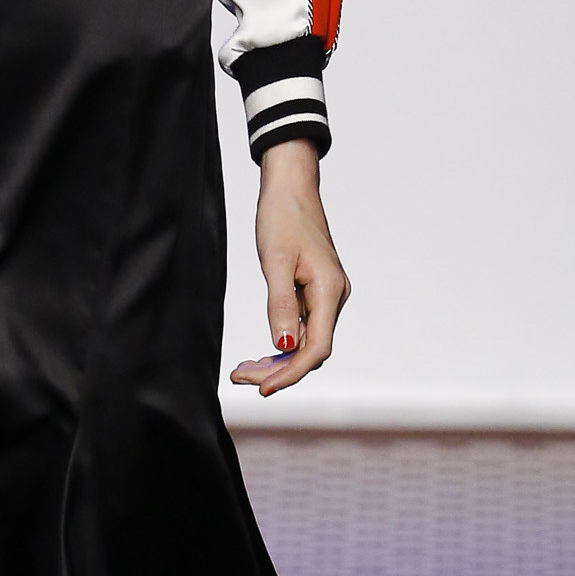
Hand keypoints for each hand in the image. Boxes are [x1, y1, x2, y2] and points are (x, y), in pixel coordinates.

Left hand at [229, 139, 350, 397]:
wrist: (291, 186)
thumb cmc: (282, 216)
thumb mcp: (275, 260)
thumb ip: (279, 304)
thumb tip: (281, 345)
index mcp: (330, 291)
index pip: (315, 349)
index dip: (290, 373)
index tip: (262, 389)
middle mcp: (334, 297)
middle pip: (310, 350)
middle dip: (278, 370)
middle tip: (240, 376)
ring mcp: (327, 295)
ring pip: (305, 341)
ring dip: (277, 359)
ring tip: (244, 369)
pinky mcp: (316, 290)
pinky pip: (302, 326)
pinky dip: (281, 342)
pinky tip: (261, 352)